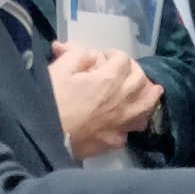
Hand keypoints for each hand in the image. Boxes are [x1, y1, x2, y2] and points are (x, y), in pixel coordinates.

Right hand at [48, 42, 161, 157]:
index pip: (123, 60)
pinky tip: (131, 119)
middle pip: (140, 80)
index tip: (104, 56)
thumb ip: (77, 56)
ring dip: (149, 95)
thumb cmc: (49, 101)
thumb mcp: (59, 70)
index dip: (113, 54)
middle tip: (124, 71)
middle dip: (134, 70)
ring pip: (146, 106)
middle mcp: (122, 100)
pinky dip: (134, 121)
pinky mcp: (115, 141)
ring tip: (151, 90)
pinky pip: (132, 129)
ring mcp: (122, 123)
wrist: (43, 138)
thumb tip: (88, 52)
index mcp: (109, 79)